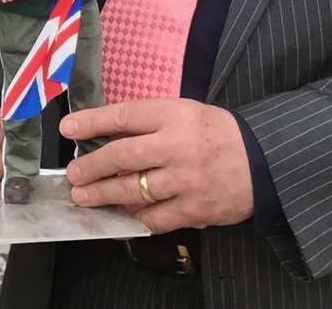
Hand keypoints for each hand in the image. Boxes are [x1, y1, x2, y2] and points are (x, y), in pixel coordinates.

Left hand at [60, 98, 253, 231]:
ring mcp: (186, 180)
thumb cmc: (215, 133)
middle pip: (122, 155)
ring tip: (84, 196)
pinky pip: (155, 218)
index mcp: (174, 115)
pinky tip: (120, 216)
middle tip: (73, 174)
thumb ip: (148, 122)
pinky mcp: (195, 209)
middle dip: (91, 166)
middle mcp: (177, 146)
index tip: (69, 128)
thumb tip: (105, 134)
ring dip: (103, 195)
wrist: (262, 161)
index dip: (92, 122)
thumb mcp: (183, 112)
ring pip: (133, 190)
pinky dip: (135, 218)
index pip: (123, 116)